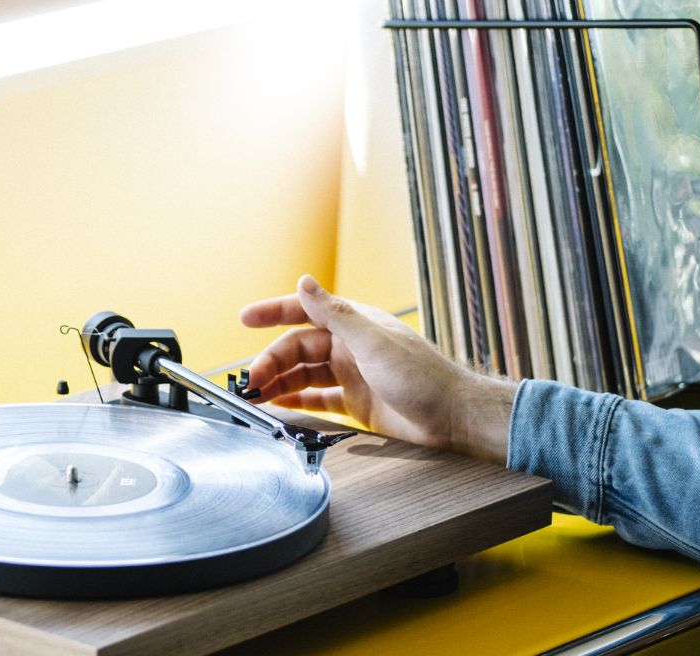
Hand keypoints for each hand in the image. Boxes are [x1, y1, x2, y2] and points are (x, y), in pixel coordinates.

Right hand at [240, 274, 516, 463]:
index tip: (245, 318)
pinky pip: (316, 398)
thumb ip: (336, 313)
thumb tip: (305, 282)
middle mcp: (349, 347)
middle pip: (297, 349)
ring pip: (303, 374)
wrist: (454, 418)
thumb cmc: (423, 377)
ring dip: (277, 382)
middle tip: (250, 381)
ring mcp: (351, 374)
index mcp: (353, 325)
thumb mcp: (374, 341)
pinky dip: (295, 401)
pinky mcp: (355, 402)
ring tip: (255, 395)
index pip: (304, 312)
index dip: (273, 312)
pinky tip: (278, 406)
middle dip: (270, 361)